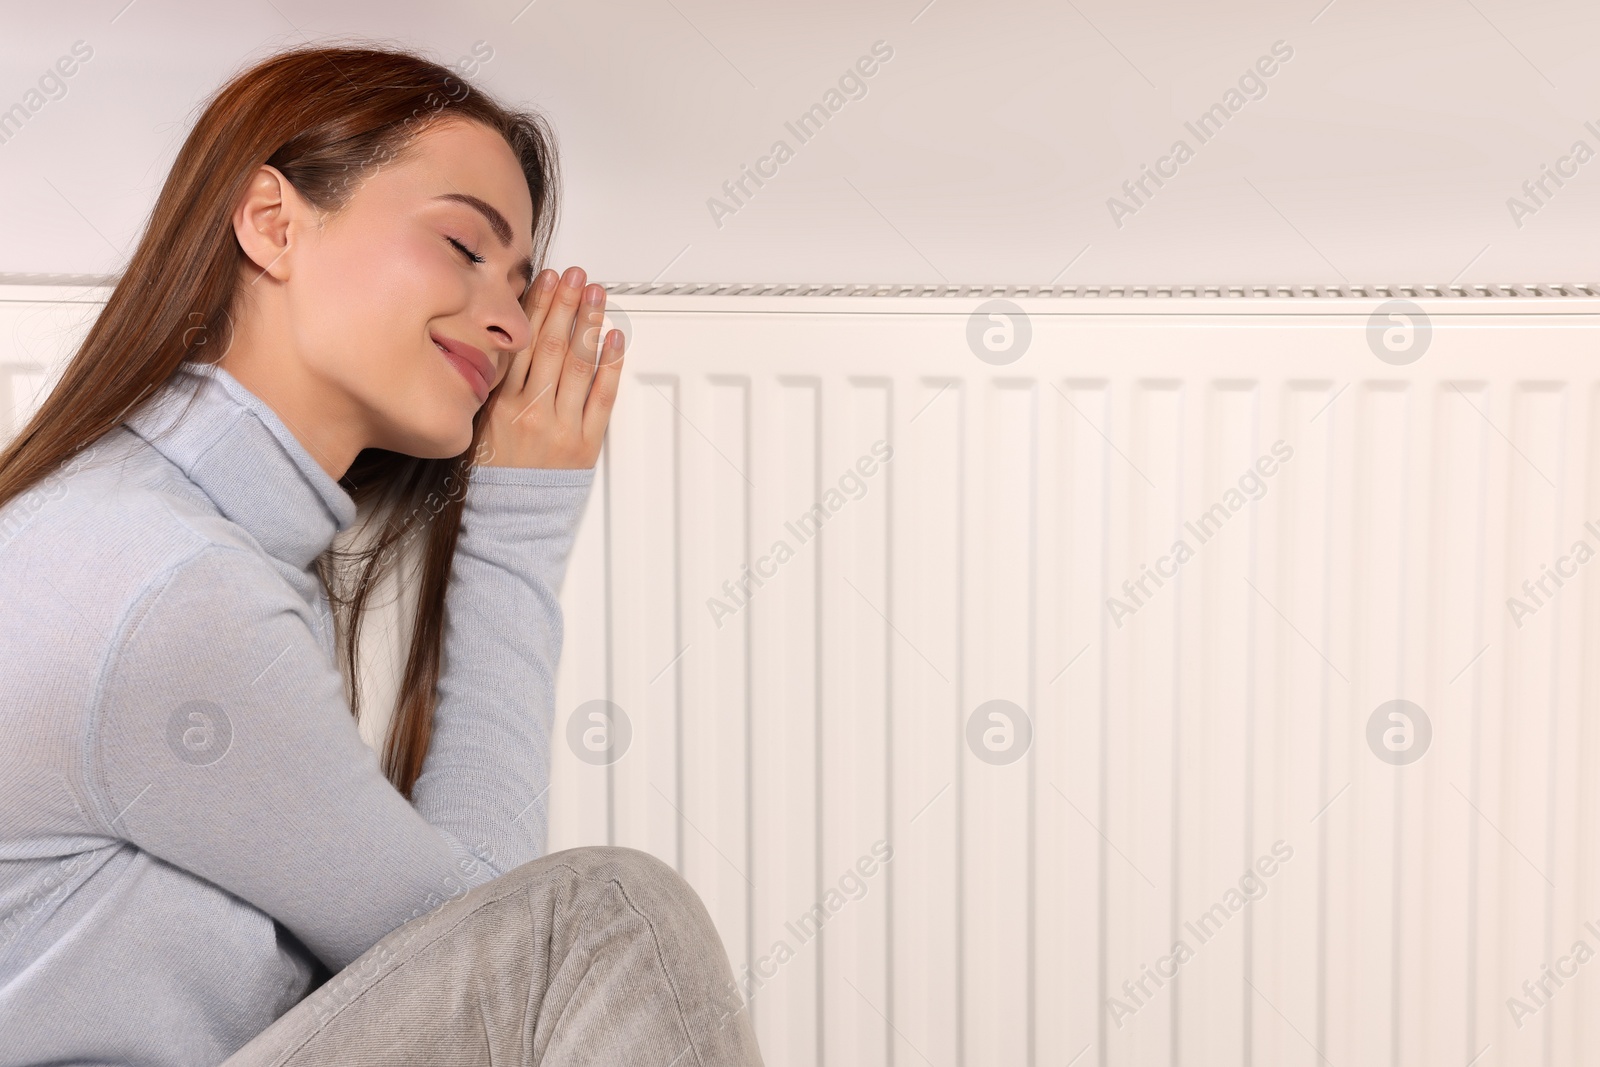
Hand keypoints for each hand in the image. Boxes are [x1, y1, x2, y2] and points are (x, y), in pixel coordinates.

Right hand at [477, 265, 624, 468]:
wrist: (510, 520)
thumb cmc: (493, 474)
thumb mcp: (478, 424)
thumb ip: (494, 385)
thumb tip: (510, 339)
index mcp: (498, 403)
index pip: (521, 342)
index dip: (537, 306)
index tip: (547, 278)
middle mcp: (530, 411)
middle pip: (552, 345)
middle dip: (566, 304)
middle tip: (577, 275)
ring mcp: (560, 427)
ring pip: (579, 365)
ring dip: (590, 324)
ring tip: (597, 295)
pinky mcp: (585, 445)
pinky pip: (602, 398)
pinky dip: (611, 366)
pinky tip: (615, 338)